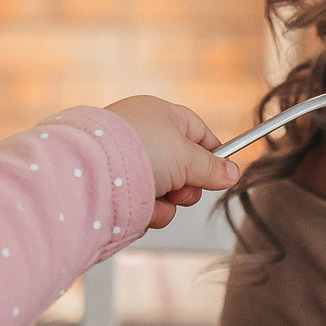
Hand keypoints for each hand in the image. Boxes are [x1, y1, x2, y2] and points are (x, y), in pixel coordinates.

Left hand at [105, 95, 240, 228]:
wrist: (92, 173)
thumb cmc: (139, 151)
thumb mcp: (186, 157)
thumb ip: (212, 167)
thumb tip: (232, 174)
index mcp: (159, 115)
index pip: (197, 132)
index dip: (213, 154)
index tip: (222, 174)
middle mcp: (142, 136)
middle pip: (184, 167)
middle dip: (188, 185)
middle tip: (182, 190)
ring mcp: (128, 163)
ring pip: (166, 191)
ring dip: (168, 202)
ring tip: (157, 198)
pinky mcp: (117, 188)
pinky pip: (147, 203)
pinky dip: (150, 210)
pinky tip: (141, 209)